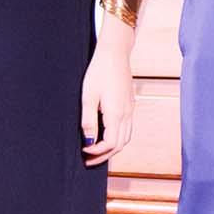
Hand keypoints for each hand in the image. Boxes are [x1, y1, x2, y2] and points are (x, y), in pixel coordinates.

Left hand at [80, 31, 136, 165]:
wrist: (115, 54)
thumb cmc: (99, 72)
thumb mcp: (88, 97)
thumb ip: (88, 121)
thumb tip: (88, 142)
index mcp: (116, 114)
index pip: (110, 144)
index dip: (97, 152)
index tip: (83, 151)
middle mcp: (126, 114)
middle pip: (120, 145)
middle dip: (104, 156)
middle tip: (88, 160)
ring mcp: (130, 110)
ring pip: (126, 138)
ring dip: (112, 149)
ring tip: (97, 151)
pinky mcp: (130, 105)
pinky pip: (127, 129)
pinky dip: (118, 138)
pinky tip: (106, 135)